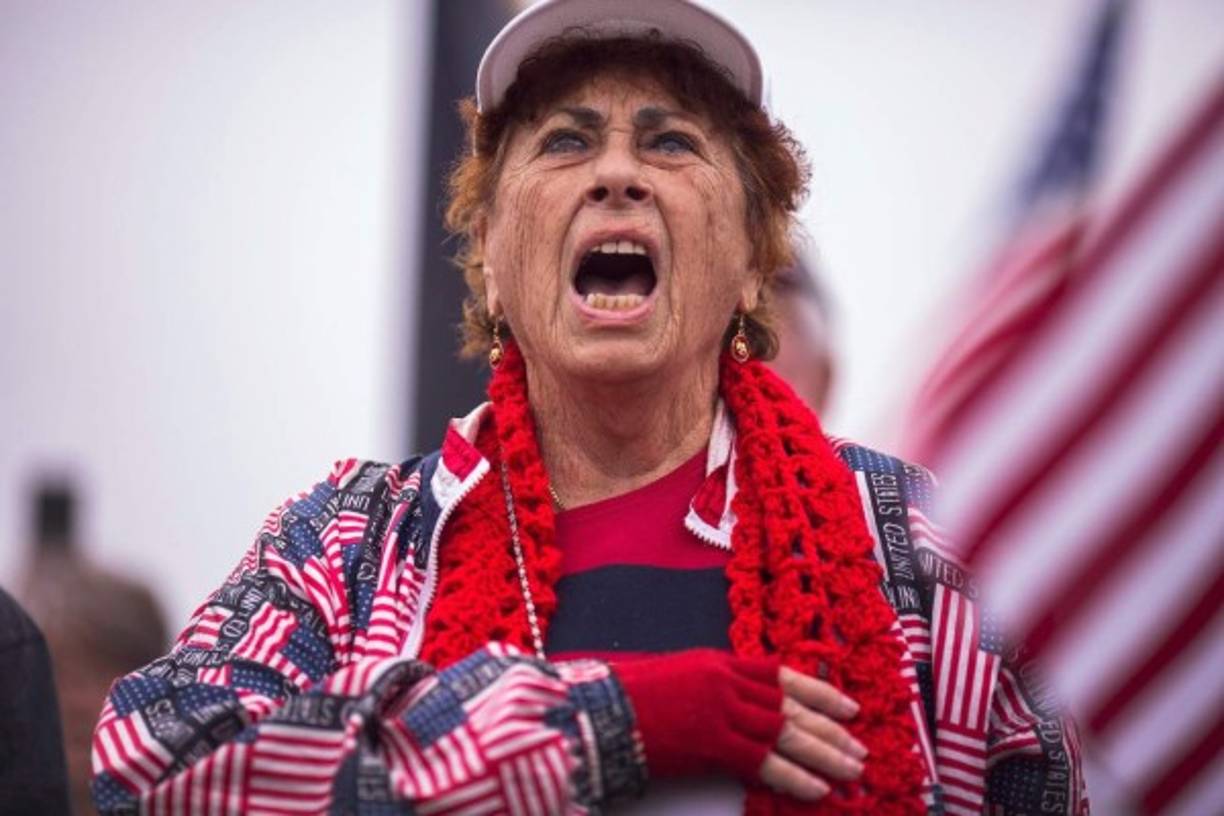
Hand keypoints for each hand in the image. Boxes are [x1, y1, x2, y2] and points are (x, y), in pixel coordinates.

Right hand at [613, 649, 864, 797]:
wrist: (596, 711)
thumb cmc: (628, 696)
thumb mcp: (677, 677)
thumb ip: (712, 688)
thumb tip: (742, 709)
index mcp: (718, 662)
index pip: (780, 675)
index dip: (818, 691)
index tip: (847, 705)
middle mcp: (725, 681)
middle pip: (789, 705)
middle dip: (829, 727)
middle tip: (858, 746)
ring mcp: (720, 710)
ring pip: (785, 732)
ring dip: (822, 753)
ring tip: (850, 769)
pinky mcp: (710, 742)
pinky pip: (763, 761)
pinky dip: (793, 776)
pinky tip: (816, 789)